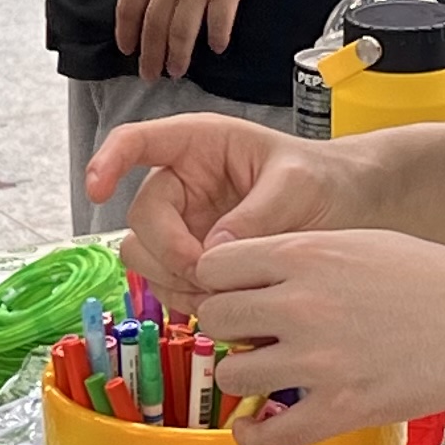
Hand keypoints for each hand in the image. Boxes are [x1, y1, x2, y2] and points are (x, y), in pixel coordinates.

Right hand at [92, 114, 354, 301]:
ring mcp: (183, 225)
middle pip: (140, 220)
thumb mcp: (297, 185)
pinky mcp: (192, 261)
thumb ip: (256, 215)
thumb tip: (212, 253)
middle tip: (208, 271)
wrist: (348, 209)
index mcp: (198, 144)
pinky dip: (186, 300)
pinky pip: (166, 285)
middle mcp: (181, 184)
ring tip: (222, 292)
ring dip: (173, 280)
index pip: (136, 141)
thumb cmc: (323, 179)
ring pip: (144, 258)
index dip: (108, 161)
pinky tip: (223, 302)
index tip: (96, 188)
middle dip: (169, 250)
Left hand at [115, 0, 270, 80]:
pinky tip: (216, 48)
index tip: (127, 49)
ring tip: (178, 70)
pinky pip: (220, 22)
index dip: (126, 33)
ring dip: (178, 56)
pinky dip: (217, 38)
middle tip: (150, 74)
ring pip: (183, 33)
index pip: (128, 8)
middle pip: (154, 28)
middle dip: (149, 56)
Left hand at [190, 226, 444, 444]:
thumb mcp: (358, 241)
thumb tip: (249, 282)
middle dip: (229, 328)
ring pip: (232, 376)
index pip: (215, 265)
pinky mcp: (341, 410)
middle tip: (255, 336)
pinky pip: (266, 437)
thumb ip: (300, 258)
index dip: (221, 281)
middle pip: (215, 318)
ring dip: (244, 377)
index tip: (238, 294)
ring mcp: (319, 361)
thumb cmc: (432, 276)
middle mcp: (302, 305)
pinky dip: (252, 437)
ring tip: (270, 376)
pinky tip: (258, 426)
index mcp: (306, 254)